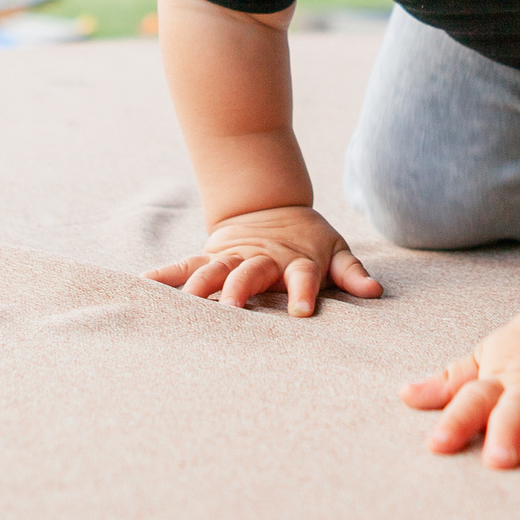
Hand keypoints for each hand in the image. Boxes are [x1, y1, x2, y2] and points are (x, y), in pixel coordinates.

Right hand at [143, 205, 380, 316]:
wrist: (271, 207)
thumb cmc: (309, 241)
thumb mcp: (336, 251)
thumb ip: (352, 274)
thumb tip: (375, 292)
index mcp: (296, 262)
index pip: (303, 278)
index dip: (304, 292)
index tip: (302, 312)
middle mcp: (262, 260)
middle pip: (251, 274)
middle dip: (240, 290)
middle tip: (231, 310)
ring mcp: (233, 257)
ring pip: (214, 270)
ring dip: (200, 286)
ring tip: (185, 301)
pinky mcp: (210, 256)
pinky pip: (185, 266)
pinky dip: (165, 274)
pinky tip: (143, 285)